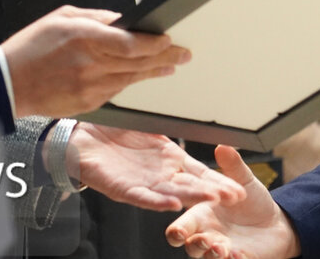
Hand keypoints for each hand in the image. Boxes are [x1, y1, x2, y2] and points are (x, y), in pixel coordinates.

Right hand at [1, 5, 189, 116]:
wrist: (6, 84)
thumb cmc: (32, 46)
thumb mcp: (63, 18)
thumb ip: (97, 18)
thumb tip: (125, 20)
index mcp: (84, 39)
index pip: (130, 44)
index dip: (154, 43)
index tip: (169, 39)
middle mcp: (90, 65)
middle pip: (138, 63)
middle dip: (165, 57)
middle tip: (184, 53)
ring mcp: (89, 87)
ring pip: (132, 79)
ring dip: (154, 71)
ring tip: (171, 64)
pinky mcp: (87, 103)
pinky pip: (117, 91)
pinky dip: (132, 82)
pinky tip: (143, 76)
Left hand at [64, 123, 245, 211]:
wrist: (81, 137)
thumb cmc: (114, 131)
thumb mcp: (150, 126)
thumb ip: (171, 126)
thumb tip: (197, 115)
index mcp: (169, 160)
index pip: (200, 173)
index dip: (219, 180)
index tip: (239, 188)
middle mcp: (160, 175)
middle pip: (191, 186)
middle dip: (214, 193)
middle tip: (235, 197)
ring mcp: (143, 184)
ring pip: (172, 194)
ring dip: (192, 198)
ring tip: (211, 199)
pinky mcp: (121, 189)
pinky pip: (141, 197)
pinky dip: (156, 201)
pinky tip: (171, 204)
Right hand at [166, 145, 300, 258]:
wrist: (275, 221)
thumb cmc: (252, 201)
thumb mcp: (243, 181)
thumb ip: (232, 166)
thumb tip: (223, 146)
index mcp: (202, 215)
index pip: (182, 226)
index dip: (178, 230)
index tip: (178, 231)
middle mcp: (207, 234)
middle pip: (191, 245)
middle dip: (194, 244)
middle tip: (205, 238)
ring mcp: (221, 249)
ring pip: (207, 257)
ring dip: (211, 254)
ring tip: (220, 247)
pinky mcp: (238, 258)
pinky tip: (238, 254)